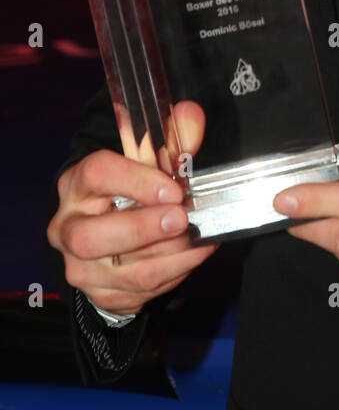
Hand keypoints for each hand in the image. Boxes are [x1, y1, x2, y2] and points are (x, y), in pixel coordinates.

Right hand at [47, 101, 217, 316]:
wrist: (110, 233)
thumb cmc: (131, 191)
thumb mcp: (149, 161)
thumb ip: (173, 138)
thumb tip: (191, 115)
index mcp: (78, 185)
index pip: (96, 175)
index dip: (136, 180)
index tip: (174, 188)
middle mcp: (68, 228)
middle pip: (93, 236)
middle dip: (143, 229)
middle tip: (182, 219)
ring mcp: (80, 267)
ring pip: (124, 272)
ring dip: (171, 256)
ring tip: (198, 239)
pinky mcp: (101, 294)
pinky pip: (141, 291)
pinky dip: (175, 274)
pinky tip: (194, 255)